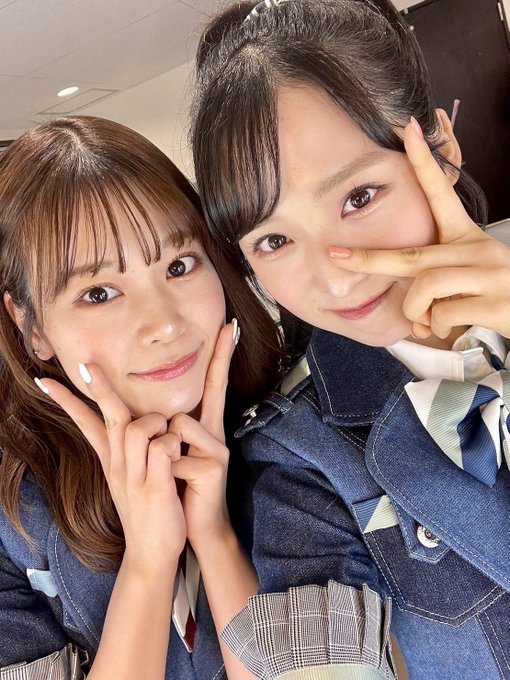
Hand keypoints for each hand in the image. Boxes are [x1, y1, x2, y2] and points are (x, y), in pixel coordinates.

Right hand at [37, 366, 185, 572]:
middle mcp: (118, 465)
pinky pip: (164, 449)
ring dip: (159, 425)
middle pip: (111, 416)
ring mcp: (134, 476)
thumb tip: (134, 423)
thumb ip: (131, 450)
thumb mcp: (131, 477)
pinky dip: (174, 445)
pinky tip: (178, 459)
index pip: (86, 423)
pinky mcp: (154, 487)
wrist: (151, 554)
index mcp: (111, 460)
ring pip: (140, 428)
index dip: (68, 400)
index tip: (44, 380)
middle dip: (100, 388)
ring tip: (168, 439)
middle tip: (88, 364)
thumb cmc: (148, 510)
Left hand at [170, 320, 238, 547]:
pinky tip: (177, 485)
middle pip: (214, 387)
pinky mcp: (214, 466)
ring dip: (164, 445)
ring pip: (178, 423)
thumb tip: (159, 409)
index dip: (221, 356)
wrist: (197, 529)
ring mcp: (218, 447)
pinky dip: (165, 469)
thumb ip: (165, 431)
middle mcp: (215, 431)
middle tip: (229, 324)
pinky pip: (174, 453)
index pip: (213, 384)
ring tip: (173, 469)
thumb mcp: (171, 455)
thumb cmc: (181, 489)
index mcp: (203, 427)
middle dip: (221, 355)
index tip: (228, 325)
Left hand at [329, 117, 509, 338]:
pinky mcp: (498, 302)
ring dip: (416, 313)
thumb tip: (414, 321)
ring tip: (428, 323)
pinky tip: (449, 327)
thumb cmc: (491, 299)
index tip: (407, 129)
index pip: (442, 194)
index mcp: (467, 238)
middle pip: (412, 255)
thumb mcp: (462, 282)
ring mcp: (491, 273)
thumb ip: (432, 289)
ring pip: (426, 286)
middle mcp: (480, 248)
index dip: (424, 164)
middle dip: (369, 260)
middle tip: (336, 257)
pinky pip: (444, 313)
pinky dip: (436, 327)